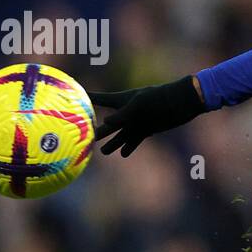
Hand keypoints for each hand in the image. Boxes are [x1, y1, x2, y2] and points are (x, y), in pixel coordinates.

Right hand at [91, 75, 205, 155]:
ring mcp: (136, 122)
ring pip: (120, 135)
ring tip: (102, 152)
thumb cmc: (157, 98)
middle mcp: (126, 113)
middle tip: (85, 140)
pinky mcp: (147, 130)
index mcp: (121, 101)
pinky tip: (123, 154)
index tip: (72, 97)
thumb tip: (104, 123)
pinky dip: (129, 147)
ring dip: (112, 143)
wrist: (180, 102)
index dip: (86, 99)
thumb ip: (121, 115)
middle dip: (97, 131)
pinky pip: (134, 140)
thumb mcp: (138, 105)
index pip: (99, 99)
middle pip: (107, 124)